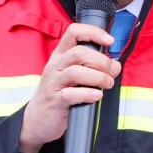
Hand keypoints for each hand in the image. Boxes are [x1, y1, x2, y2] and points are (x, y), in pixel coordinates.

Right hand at [18, 23, 121, 152]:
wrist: (37, 120)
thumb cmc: (59, 94)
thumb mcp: (73, 77)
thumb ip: (93, 68)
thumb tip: (115, 65)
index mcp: (60, 56)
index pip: (73, 32)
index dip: (93, 32)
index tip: (109, 40)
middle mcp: (55, 66)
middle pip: (78, 52)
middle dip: (101, 61)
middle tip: (112, 71)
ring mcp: (54, 83)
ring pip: (75, 72)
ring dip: (98, 77)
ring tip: (107, 84)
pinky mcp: (55, 101)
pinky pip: (71, 94)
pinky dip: (88, 94)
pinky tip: (97, 96)